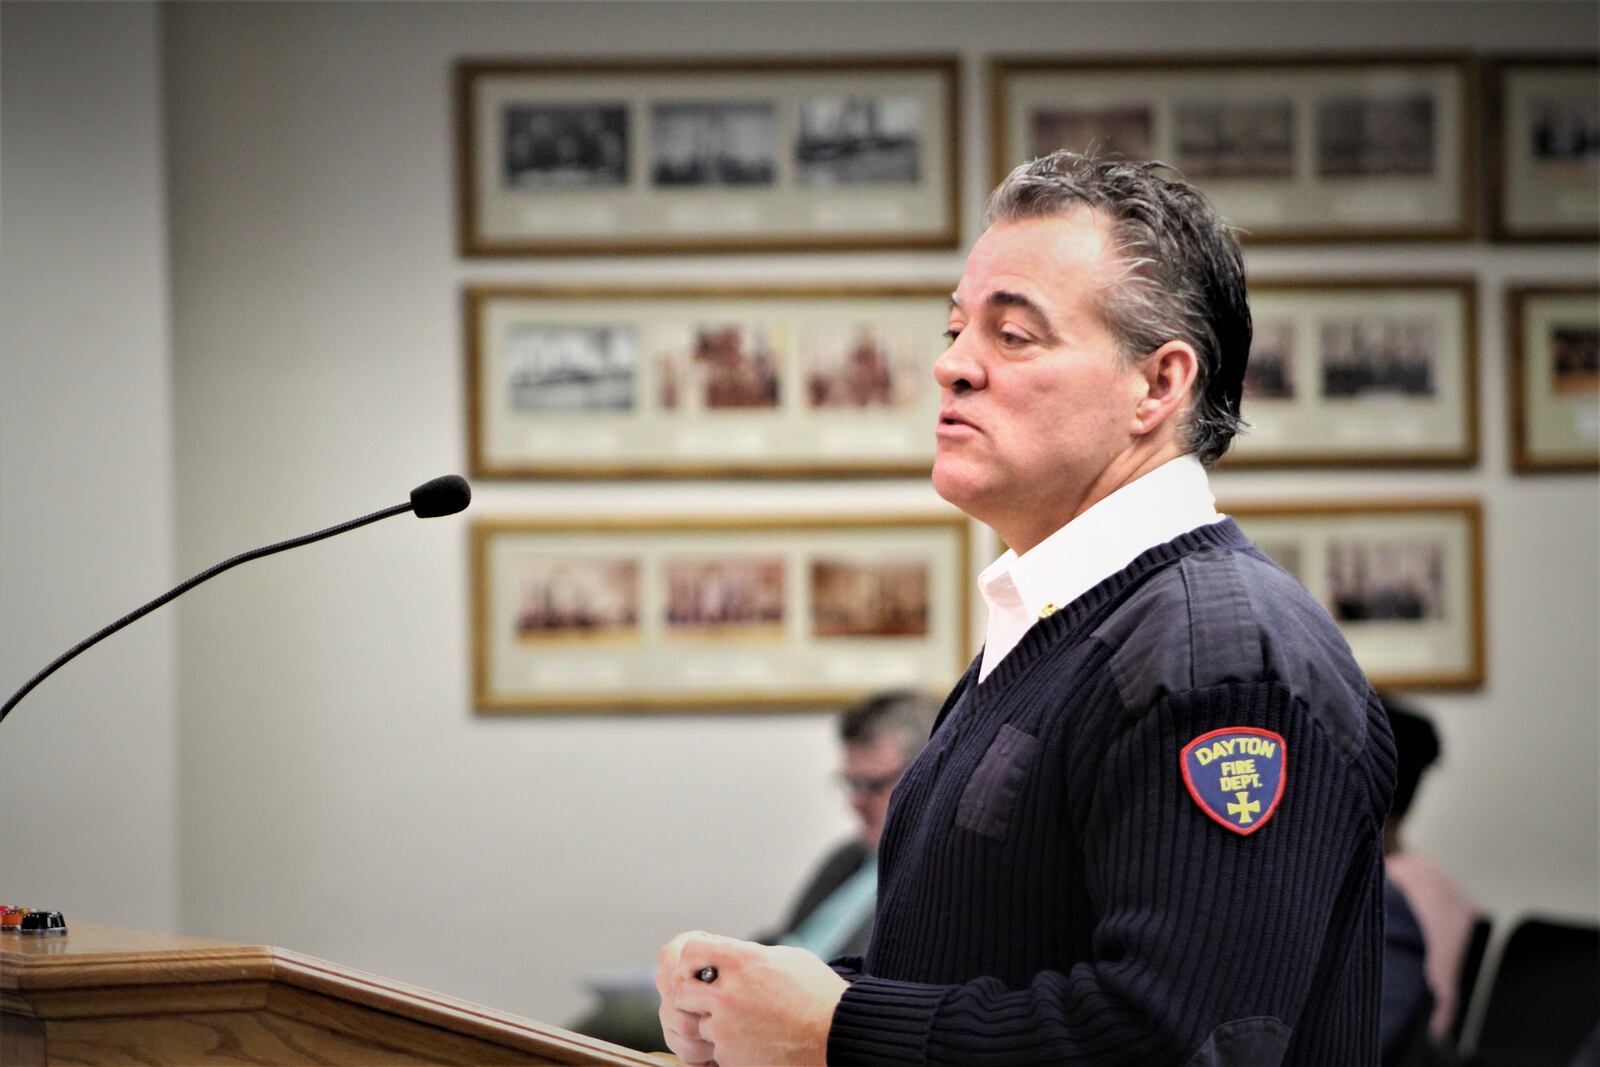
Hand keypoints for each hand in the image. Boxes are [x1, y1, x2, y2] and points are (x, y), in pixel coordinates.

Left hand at [655, 930, 846, 1065]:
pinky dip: (731, 1048)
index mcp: (742, 962)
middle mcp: (729, 994)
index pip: (690, 951)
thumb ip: (752, 956)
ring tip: (744, 1023)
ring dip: (714, 1024)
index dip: (691, 958)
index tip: (699, 966)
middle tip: (708, 998)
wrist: (838, 1037)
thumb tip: (731, 955)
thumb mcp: (788, 958)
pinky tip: (755, 1041)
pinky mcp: (732, 1058)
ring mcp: (727, 1029)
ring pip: (699, 1024)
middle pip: (681, 990)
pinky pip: (717, 1050)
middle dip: (692, 994)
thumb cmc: (820, 996)